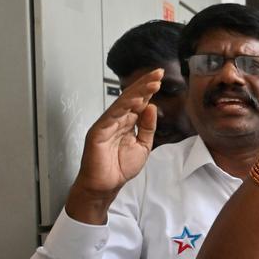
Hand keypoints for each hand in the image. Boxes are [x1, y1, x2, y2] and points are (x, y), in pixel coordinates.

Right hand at [67, 69, 161, 221]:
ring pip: (122, 104)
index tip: (160, 77)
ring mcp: (106, 125)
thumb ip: (147, 127)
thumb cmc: (120, 167)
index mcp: (127, 122)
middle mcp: (116, 120)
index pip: (138, 101)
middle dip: (145, 85)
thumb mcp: (143, 145)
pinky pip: (112, 117)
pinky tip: (136, 101)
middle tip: (158, 73)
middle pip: (131, 97)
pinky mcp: (98, 132)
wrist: (106, 185)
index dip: (149, 89)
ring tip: (152, 84)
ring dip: (137, 93)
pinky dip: (124, 108)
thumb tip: (151, 106)